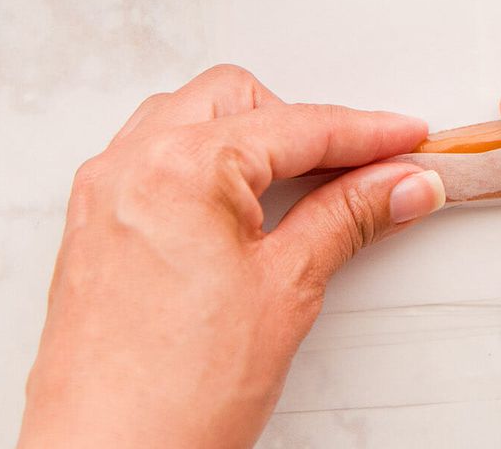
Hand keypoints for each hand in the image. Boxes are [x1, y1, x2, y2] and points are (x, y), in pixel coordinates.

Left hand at [18, 65, 446, 448]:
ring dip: (251, 139)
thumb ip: (347, 217)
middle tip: (362, 167)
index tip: (406, 140)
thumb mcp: (286, 290)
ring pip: (189, 120)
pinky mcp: (94, 228)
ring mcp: (104, 195)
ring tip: (307, 186)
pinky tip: (247, 206)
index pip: (296, 127)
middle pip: (237, 101)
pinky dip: (207, 165)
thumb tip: (398, 183)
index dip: (366, 134)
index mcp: (178, 167)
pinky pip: (155, 159)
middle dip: (302, 126)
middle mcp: (130, 166)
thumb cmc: (174, 398)